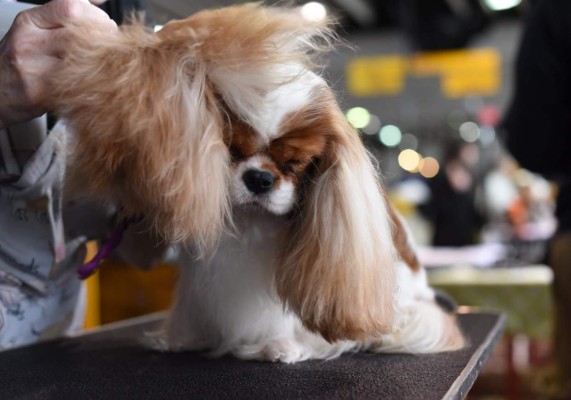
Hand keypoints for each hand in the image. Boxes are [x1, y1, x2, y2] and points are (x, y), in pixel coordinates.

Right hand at [0, 0, 116, 128]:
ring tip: (104, 64)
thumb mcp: (35, 30)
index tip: (104, 25)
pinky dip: (93, 82)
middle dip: (105, 40)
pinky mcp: (40, 94)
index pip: (70, 8)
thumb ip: (63, 18)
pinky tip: (94, 81)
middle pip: (80, 34)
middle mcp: (29, 43)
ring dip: (102, 62)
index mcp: (29, 22)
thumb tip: (98, 2)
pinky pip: (77, 85)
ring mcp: (33, 69)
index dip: (96, 16)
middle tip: (111, 47)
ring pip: (82, 60)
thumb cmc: (21, 61)